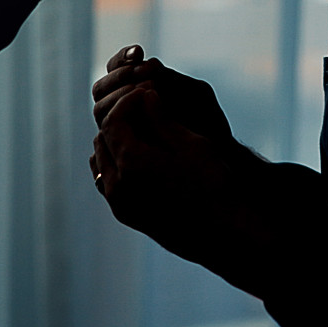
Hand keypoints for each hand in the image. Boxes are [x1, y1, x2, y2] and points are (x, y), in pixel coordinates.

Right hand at [90, 45, 234, 144]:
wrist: (216, 154)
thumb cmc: (206, 121)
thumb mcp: (193, 94)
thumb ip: (169, 79)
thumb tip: (147, 63)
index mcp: (137, 87)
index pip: (116, 67)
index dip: (123, 59)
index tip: (139, 53)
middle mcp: (123, 108)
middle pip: (101, 88)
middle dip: (118, 78)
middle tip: (143, 76)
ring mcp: (121, 130)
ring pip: (100, 110)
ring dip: (117, 98)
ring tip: (144, 94)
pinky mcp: (122, 151)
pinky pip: (107, 136)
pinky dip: (119, 124)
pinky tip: (141, 117)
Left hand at [90, 85, 246, 269]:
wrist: (225, 233)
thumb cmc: (215, 185)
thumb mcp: (192, 144)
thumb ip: (163, 120)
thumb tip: (146, 95)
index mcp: (132, 163)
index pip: (114, 120)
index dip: (129, 101)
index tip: (148, 93)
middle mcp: (118, 185)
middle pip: (103, 138)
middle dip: (121, 118)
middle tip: (145, 107)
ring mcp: (119, 204)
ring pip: (102, 160)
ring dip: (117, 141)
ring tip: (144, 130)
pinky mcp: (126, 215)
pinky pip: (108, 181)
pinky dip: (117, 163)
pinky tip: (143, 156)